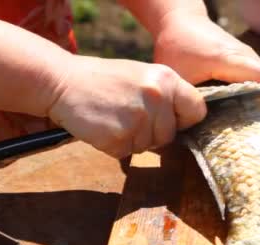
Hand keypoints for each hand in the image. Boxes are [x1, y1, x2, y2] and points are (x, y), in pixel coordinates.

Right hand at [47, 55, 205, 158]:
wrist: (62, 82)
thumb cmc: (102, 80)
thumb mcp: (141, 76)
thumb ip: (165, 96)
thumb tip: (182, 124)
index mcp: (167, 79)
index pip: (197, 110)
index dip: (184, 120)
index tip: (172, 121)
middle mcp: (157, 97)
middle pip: (170, 135)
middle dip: (152, 134)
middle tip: (127, 116)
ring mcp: (139, 118)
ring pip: (147, 147)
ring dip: (131, 140)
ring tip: (112, 117)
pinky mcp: (120, 136)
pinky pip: (125, 153)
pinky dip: (113, 146)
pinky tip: (102, 126)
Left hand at [153, 14, 259, 120]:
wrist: (179, 20)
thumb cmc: (176, 46)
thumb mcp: (178, 76)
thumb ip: (189, 98)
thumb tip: (200, 124)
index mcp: (228, 59)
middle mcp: (243, 54)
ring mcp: (245, 54)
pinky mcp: (242, 56)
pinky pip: (257, 75)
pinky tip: (254, 109)